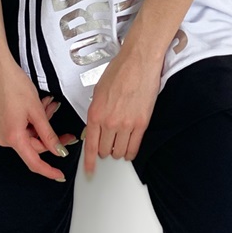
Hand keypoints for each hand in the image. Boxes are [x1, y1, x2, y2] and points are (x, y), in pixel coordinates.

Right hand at [0, 59, 78, 180]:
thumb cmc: (13, 85)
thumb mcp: (37, 110)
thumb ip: (49, 134)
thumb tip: (58, 151)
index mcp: (13, 137)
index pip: (34, 162)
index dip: (49, 170)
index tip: (59, 175)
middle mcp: (4, 138)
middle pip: (34, 146)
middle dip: (51, 137)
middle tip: (67, 132)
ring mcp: (1, 131)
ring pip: (29, 135)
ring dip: (42, 124)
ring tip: (50, 106)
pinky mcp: (1, 123)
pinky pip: (22, 128)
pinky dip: (33, 121)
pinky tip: (40, 107)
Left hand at [81, 47, 161, 177]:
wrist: (139, 61)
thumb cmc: (119, 70)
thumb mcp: (98, 91)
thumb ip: (96, 111)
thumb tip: (94, 127)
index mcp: (95, 112)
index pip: (90, 145)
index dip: (89, 161)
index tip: (90, 171)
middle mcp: (109, 121)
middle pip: (105, 150)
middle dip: (105, 151)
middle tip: (107, 147)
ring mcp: (126, 124)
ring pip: (120, 151)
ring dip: (118, 151)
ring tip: (118, 144)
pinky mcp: (142, 123)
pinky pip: (134, 147)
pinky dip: (130, 151)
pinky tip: (129, 149)